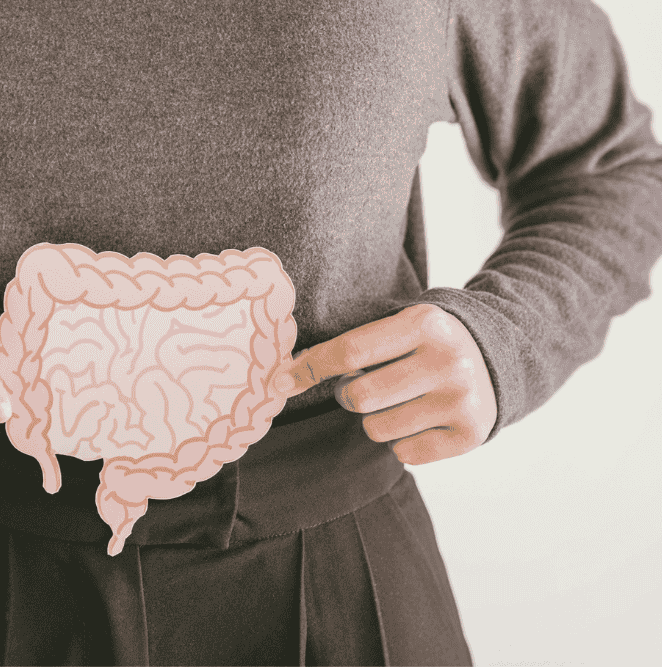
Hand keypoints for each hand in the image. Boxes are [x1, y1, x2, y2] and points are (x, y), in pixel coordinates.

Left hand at [274, 304, 496, 464]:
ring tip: (400, 402)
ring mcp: (462, 399)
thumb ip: (351, 345)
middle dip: (349, 396)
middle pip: (359, 398)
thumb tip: (286, 373)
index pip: (349, 351)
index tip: (279, 382)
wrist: (499, 355)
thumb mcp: (400, 326)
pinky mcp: (471, 434)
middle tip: (366, 386)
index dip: (309, 369)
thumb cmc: (427, 343)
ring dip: (376, 421)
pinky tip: (422, 420)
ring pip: (377, 430)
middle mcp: (448, 360)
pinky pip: (404, 454)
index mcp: (424, 323)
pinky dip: (403, 442)